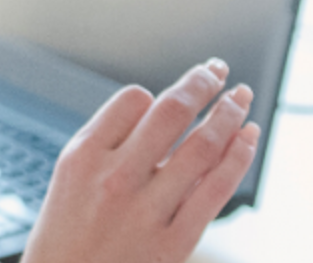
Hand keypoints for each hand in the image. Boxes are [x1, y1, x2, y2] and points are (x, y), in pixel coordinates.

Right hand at [21, 59, 259, 262]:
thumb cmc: (65, 242)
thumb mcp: (66, 183)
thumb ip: (107, 148)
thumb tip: (156, 113)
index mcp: (82, 157)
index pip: (131, 100)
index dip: (156, 93)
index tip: (169, 95)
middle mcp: (114, 178)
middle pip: (171, 111)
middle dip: (202, 83)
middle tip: (218, 70)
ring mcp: (146, 210)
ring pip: (203, 145)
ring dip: (229, 112)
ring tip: (241, 97)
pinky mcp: (174, 242)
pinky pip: (216, 189)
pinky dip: (239, 158)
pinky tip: (248, 138)